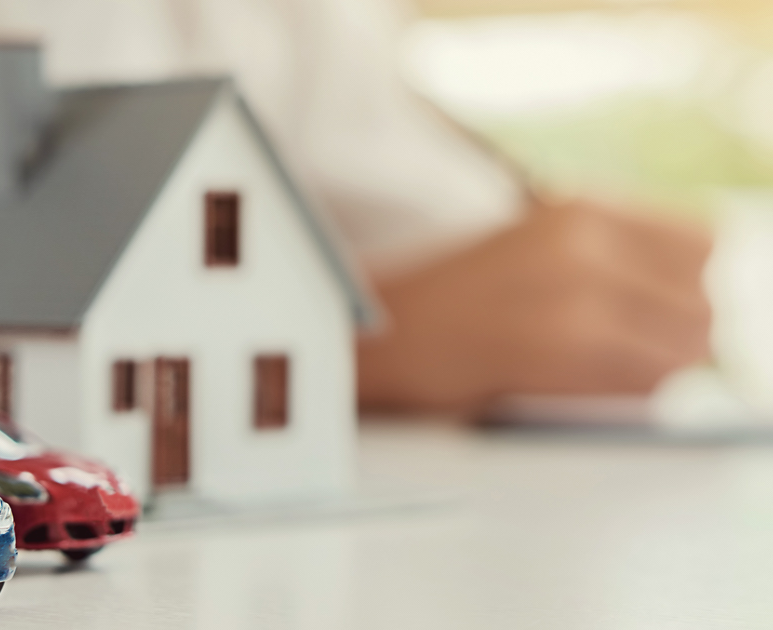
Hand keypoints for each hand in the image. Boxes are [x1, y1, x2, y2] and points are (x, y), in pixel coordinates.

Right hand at [357, 199, 711, 413]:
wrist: (382, 333)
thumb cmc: (453, 301)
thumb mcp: (538, 247)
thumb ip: (614, 257)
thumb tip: (693, 296)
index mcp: (583, 209)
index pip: (704, 242)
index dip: (687, 284)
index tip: (658, 306)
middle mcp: (588, 241)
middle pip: (700, 301)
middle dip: (678, 334)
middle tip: (628, 350)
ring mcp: (579, 292)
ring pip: (684, 346)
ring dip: (656, 367)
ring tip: (602, 371)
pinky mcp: (565, 345)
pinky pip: (647, 381)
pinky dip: (629, 393)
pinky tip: (581, 386)